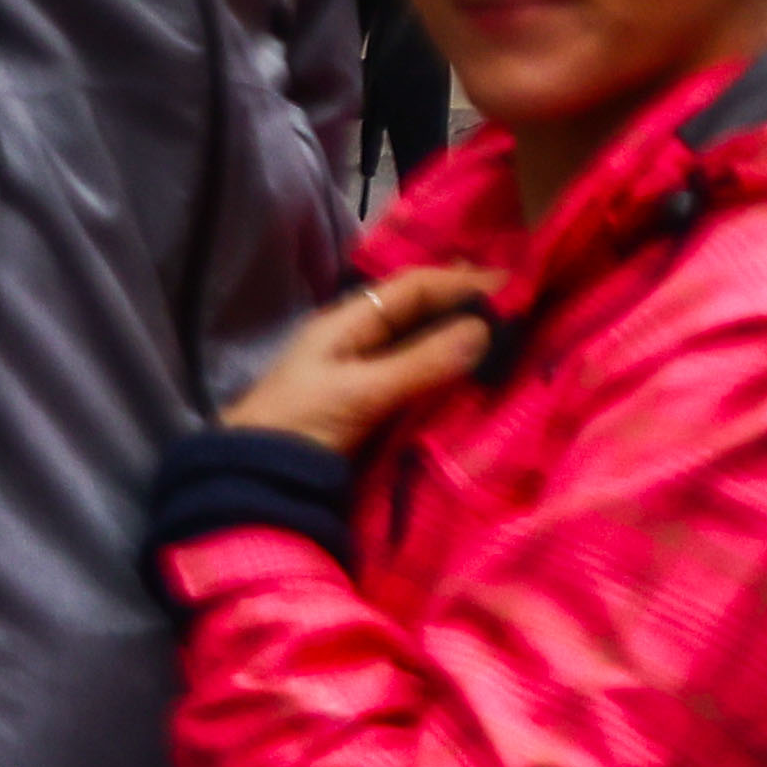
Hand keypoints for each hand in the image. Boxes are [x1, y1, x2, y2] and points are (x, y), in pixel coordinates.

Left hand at [223, 263, 497, 455]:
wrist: (249, 485)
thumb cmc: (299, 426)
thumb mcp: (361, 392)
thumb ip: (422, 362)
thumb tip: (485, 329)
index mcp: (346, 322)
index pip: (413, 287)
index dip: (462, 282)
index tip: (514, 287)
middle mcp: (354, 338)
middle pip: (417, 310)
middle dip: (463, 305)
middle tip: (517, 308)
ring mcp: (358, 373)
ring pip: (417, 341)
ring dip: (456, 337)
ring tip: (503, 339)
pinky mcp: (364, 406)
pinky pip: (413, 375)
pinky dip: (443, 369)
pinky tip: (469, 377)